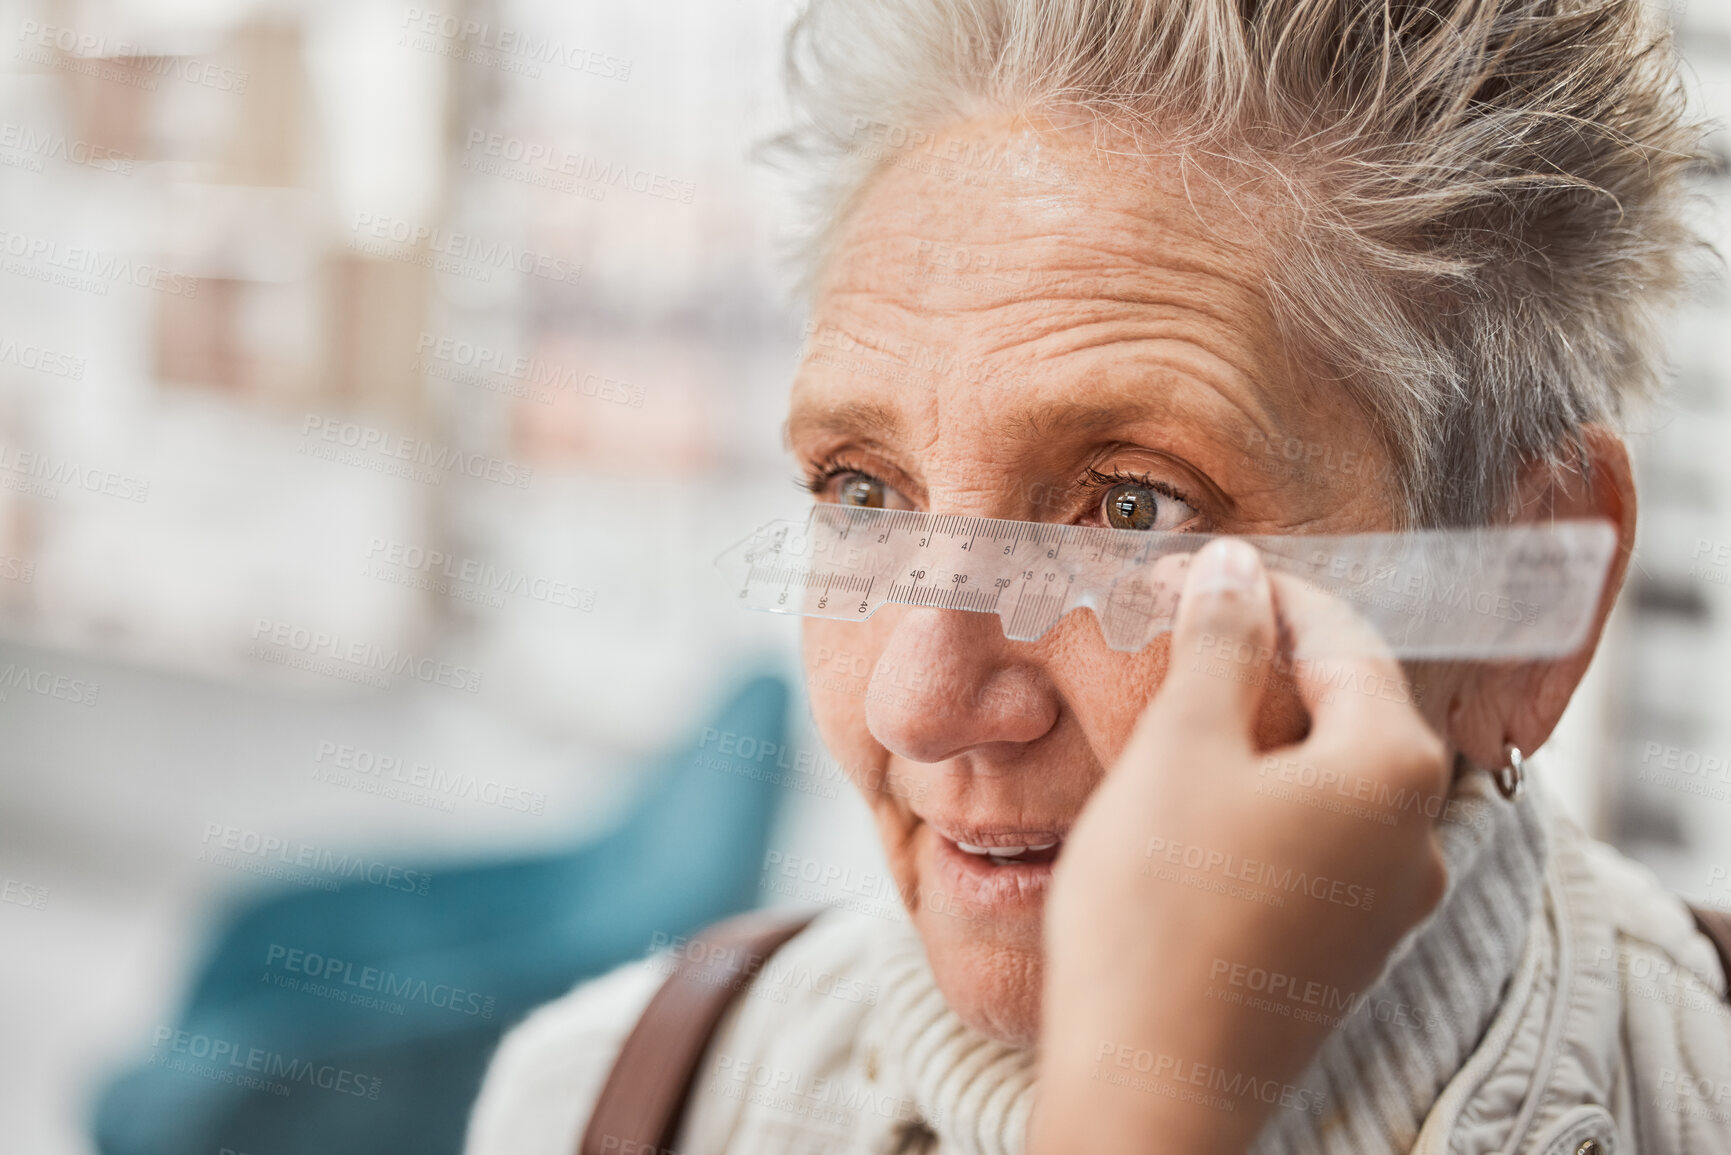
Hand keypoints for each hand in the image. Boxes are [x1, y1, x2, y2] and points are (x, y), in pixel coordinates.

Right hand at [1029, 537, 1451, 1153]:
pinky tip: (1193, 806)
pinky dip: (1263, 801)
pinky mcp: (1344, 949)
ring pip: (1328, 776)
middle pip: (1345, 706)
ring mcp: (1387, 901)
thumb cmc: (1163, 913)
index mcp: (1394, 767)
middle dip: (1263, 662)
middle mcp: (1416, 833)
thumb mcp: (1181, 749)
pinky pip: (1316, 840)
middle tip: (1179, 633)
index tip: (1199, 572)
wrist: (1152, 1087)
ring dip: (1259, 733)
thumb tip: (1234, 567)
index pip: (1343, 637)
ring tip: (1174, 713)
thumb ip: (1218, 646)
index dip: (1267, 592)